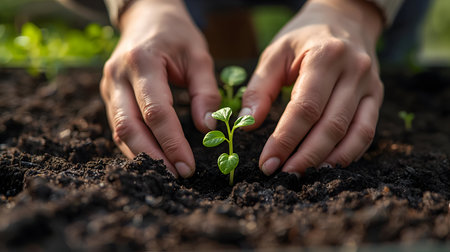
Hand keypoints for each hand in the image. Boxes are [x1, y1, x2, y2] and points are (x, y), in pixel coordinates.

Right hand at [100, 0, 219, 177]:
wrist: (146, 17)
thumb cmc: (176, 35)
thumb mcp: (199, 55)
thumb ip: (206, 92)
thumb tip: (208, 129)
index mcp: (142, 62)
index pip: (156, 112)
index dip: (172, 143)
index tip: (188, 167)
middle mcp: (117, 76)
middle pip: (129, 128)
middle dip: (153, 157)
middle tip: (176, 178)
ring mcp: (108, 86)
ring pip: (119, 131)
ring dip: (141, 156)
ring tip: (166, 174)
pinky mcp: (109, 95)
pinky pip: (118, 127)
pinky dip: (134, 146)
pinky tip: (152, 159)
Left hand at [240, 0, 383, 174]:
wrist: (344, 19)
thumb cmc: (303, 38)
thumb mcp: (275, 53)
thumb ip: (260, 88)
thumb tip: (247, 124)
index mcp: (325, 56)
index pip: (305, 108)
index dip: (285, 139)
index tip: (267, 163)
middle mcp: (354, 71)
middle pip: (331, 125)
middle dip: (305, 156)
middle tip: (282, 175)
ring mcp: (371, 85)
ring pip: (353, 133)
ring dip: (327, 160)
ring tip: (303, 176)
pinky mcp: (377, 96)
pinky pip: (366, 132)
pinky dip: (349, 153)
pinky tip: (327, 165)